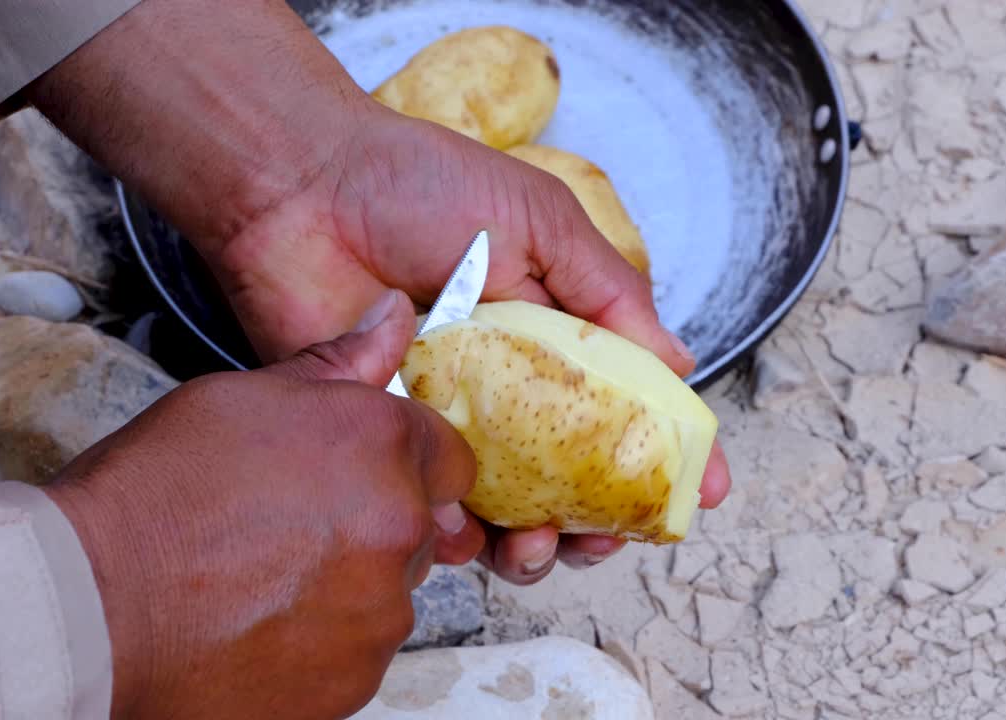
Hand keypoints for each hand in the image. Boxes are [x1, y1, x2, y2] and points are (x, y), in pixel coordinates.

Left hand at [27, 0, 730, 584]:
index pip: (619, 412)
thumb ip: (608, 295)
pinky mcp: (380, 435)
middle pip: (566, 482)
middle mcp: (503, 390)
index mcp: (549, 341)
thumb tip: (681, 365)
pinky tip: (457, 530)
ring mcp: (443, 417)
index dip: (661, 456)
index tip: (702, 494)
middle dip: (593, 525)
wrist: (302, 188)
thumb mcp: (540, 221)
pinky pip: (421, 505)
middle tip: (596, 538)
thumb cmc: (422, 186)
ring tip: (534, 547)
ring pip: (500, 512)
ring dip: (530, 547)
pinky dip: (447, 533)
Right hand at [42, 290, 483, 718]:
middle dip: (376, 518)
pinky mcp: (354, 680)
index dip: (407, 460)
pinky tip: (262, 620)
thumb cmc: (154, 494)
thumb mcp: (241, 398)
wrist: (89, 604)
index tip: (362, 471)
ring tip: (266, 575)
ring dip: (351, 581)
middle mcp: (399, 529)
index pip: (449, 455)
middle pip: (420, 523)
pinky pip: (359, 649)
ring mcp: (379, 615)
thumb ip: (337, 364)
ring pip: (391, 590)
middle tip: (293, 522)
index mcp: (381, 446)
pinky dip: (325, 639)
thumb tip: (394, 316)